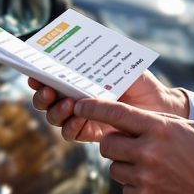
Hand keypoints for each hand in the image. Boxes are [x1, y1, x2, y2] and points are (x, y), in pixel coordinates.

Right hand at [28, 72, 187, 142]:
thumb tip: (78, 60)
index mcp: (77, 79)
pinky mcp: (90, 133)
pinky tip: (80, 120)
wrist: (159, 106)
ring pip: (54, 118)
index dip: (38, 77)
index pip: (50, 78)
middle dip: (42, 96)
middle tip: (48, 90)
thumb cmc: (139, 81)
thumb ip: (99, 66)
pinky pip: (71, 133)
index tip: (34, 73)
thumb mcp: (119, 68)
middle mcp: (74, 97)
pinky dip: (71, 126)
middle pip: (45, 100)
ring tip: (70, 103)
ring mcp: (80, 116)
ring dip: (57, 111)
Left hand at [75, 97, 193, 193]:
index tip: (78, 105)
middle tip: (132, 149)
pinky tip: (163, 191)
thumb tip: (125, 121)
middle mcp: (147, 155)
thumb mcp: (188, 129)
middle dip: (115, 146)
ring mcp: (144, 183)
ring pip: (116, 171)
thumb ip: (156, 122)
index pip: (116, 113)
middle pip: (107, 146)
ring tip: (157, 173)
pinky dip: (140, 192)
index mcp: (159, 130)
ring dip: (130, 170)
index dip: (93, 108)